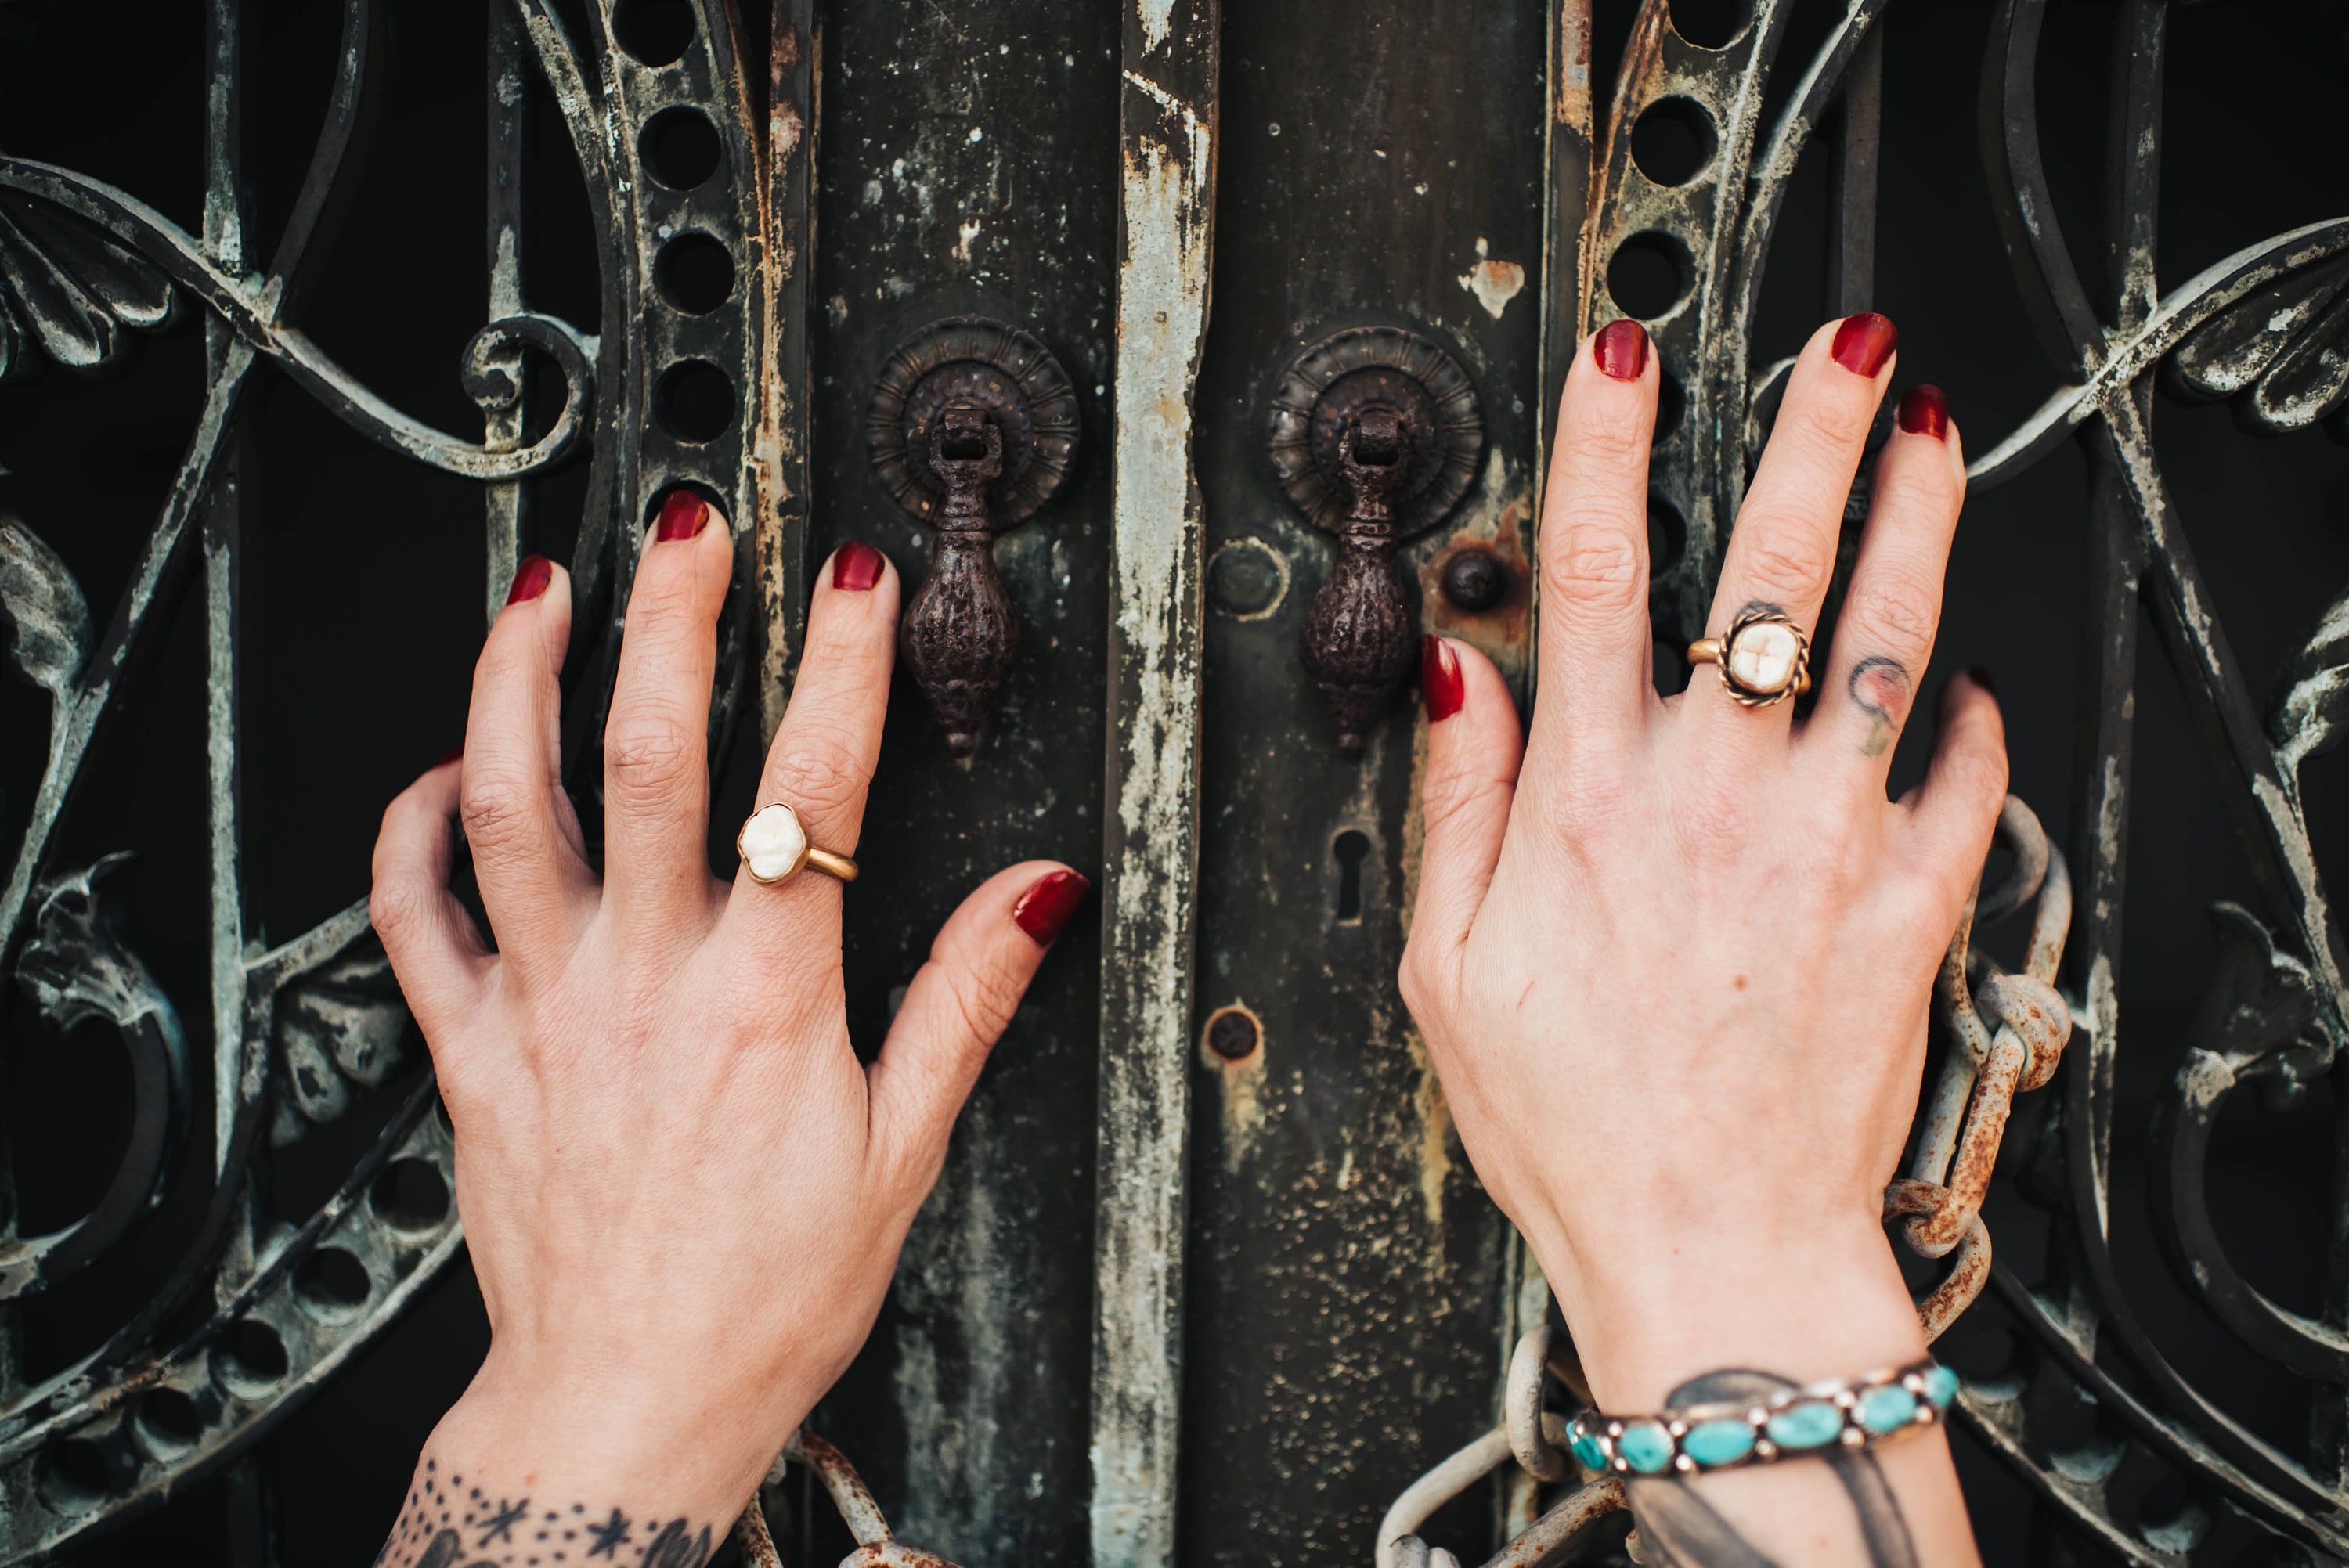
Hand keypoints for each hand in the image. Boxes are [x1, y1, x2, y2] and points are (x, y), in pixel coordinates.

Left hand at [366, 498, 1085, 1565]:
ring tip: (542, 587)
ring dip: (517, 680)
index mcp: (764, 1003)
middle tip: (688, 522)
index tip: (853, 581)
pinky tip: (439, 765)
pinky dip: (412, 827)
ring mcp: (543, 1005)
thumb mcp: (901, 1156)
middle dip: (672, 617)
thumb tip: (1032, 891)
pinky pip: (413, 917)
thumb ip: (963, 1003)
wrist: (625, 1403)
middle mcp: (642, 982)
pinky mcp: (471, 1048)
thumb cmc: (764, 1296)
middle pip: (647, 756)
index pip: (812, 794)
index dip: (841, 668)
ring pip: (507, 806)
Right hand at [1403, 316, 1998, 1562]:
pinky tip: (1972, 674)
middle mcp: (1716, 796)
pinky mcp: (1910, 903)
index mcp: (1591, 801)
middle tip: (1846, 350)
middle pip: (1770, 566)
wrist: (1716, 1247)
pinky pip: (1962, 775)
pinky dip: (1972, 713)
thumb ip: (1462, 803)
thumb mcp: (1450, 969)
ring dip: (1917, 522)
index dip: (1601, 446)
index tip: (1620, 359)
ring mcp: (1826, 840)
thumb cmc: (1578, 1125)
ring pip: (1886, 636)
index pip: (1589, 574)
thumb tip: (1461, 678)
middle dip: (1812, 432)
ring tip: (1933, 441)